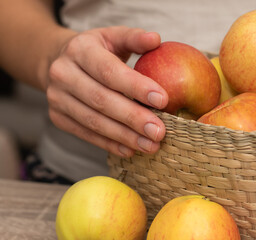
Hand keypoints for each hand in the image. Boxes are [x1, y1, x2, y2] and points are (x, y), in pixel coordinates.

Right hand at [47, 26, 168, 156]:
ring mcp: (57, 98)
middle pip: (102, 100)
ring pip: (94, 122)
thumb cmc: (96, 51)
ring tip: (151, 145)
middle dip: (133, 118)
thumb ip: (134, 38)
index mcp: (80, 49)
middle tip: (160, 131)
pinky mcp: (58, 118)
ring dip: (125, 136)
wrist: (58, 63)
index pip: (109, 71)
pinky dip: (110, 144)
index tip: (162, 100)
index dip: (136, 87)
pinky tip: (131, 150)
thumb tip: (156, 39)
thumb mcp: (113, 37)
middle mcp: (63, 74)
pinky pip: (86, 134)